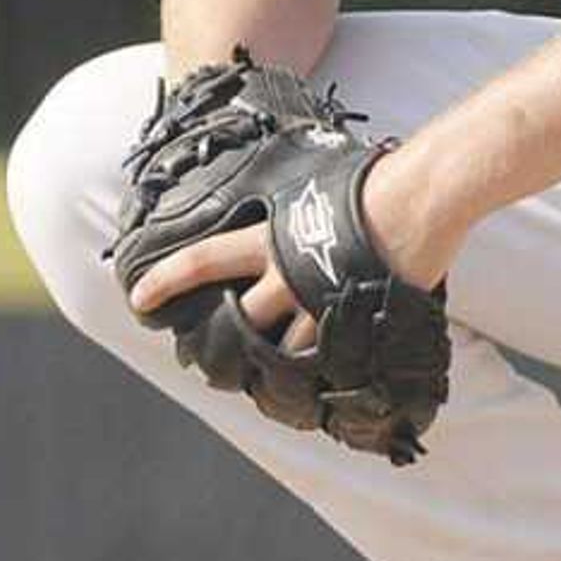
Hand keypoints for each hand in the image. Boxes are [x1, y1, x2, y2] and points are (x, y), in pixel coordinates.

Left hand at [123, 142, 460, 352]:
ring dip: (277, 364)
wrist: (422, 195)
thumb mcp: (310, 185)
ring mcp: (321, 301)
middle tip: (210, 361)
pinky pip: (331, 359)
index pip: (201, 260)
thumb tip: (275, 206)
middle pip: (240, 321)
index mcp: (268, 237)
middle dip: (223, 344)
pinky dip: (324, 369)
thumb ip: (286, 207)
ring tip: (270, 379)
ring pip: (284, 350)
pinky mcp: (355, 320)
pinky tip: (322, 379)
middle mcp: (286, 273)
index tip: (138, 300)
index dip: (165, 281)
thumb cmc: (371, 181)